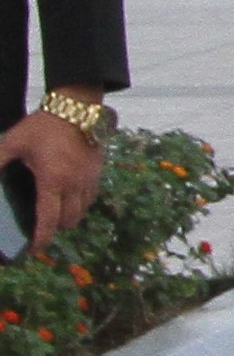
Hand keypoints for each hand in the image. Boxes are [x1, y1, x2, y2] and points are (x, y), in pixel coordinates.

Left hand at [0, 98, 107, 252]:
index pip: (48, 219)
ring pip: (83, 210)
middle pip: (69, 220)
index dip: (42, 238)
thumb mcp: (13, 143)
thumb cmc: (43, 126)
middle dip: (56, 229)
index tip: (35, 250)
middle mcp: (74, 184)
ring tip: (56, 215)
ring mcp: (89, 177)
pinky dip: (81, 203)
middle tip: (42, 229)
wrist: (77, 106)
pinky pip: (91, 196)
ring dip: (70, 217)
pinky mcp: (98, 169)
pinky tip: (70, 197)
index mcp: (52, 181)